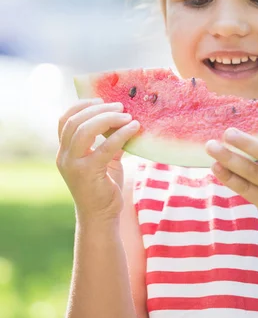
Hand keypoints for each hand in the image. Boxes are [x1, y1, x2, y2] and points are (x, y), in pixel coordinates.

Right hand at [56, 98, 139, 223]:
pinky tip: (135, 128)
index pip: (65, 120)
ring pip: (84, 130)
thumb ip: (109, 140)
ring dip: (107, 118)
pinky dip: (121, 134)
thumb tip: (126, 118)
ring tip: (127, 116)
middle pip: (75, 121)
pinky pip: (105, 146)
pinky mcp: (88, 173)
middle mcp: (64, 156)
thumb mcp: (105, 159)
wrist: (101, 218)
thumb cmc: (104, 187)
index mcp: (65, 151)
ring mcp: (73, 165)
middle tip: (120, 107)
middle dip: (98, 109)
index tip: (101, 99)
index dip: (81, 105)